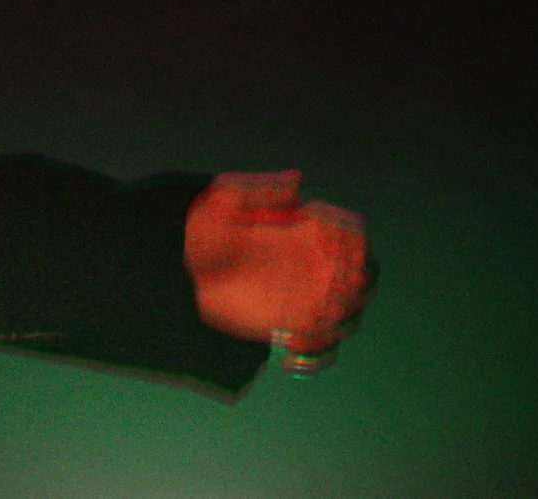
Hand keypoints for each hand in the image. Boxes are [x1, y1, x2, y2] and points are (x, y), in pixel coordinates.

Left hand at [184, 170, 372, 362]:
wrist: (173, 269)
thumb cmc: (200, 227)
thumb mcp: (225, 200)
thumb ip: (262, 190)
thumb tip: (298, 182)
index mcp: (306, 231)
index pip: (354, 233)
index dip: (354, 238)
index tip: (329, 242)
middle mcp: (314, 266)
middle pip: (364, 277)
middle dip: (357, 282)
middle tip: (330, 287)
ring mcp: (305, 299)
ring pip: (350, 315)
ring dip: (340, 318)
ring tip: (307, 321)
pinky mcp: (289, 329)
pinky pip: (321, 349)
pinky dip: (316, 354)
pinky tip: (289, 348)